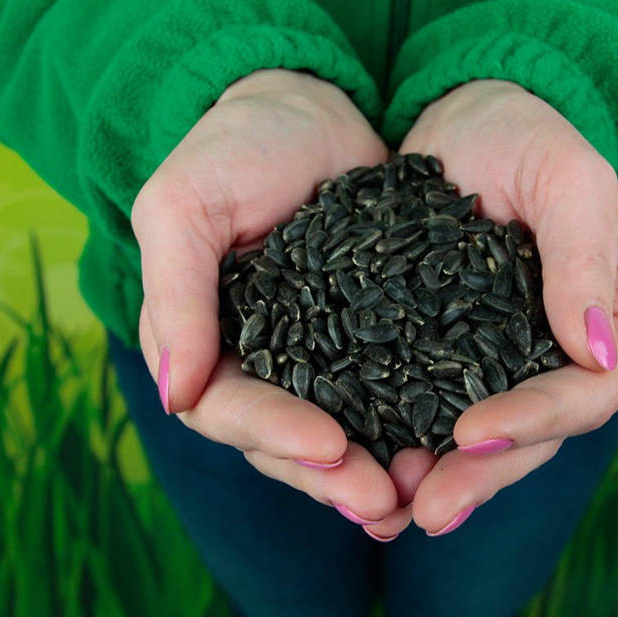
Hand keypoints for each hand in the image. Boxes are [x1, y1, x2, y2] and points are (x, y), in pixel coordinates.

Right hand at [131, 70, 404, 529]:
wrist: (307, 110)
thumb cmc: (232, 148)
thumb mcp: (186, 207)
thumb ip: (177, 295)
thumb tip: (173, 395)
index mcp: (206, 345)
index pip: (230, 408)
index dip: (276, 434)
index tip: (330, 449)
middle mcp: (261, 365)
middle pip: (288, 443)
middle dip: (333, 479)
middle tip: (386, 505)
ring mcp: (317, 359)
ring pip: (340, 436)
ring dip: (374, 473)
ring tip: (420, 502)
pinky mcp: (371, 342)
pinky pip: (387, 397)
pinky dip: (409, 430)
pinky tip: (444, 455)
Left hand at [385, 80, 617, 535]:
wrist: (466, 119)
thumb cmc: (527, 136)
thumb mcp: (567, 178)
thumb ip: (583, 258)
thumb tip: (597, 354)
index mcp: (607, 324)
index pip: (585, 393)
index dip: (533, 422)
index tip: (472, 436)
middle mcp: (557, 355)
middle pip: (529, 436)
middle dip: (478, 476)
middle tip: (424, 510)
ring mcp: (499, 360)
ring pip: (476, 436)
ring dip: (435, 476)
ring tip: (385, 508)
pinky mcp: (442, 351)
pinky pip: (425, 404)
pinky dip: (398, 438)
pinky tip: (361, 462)